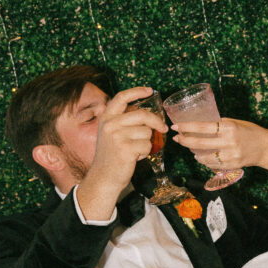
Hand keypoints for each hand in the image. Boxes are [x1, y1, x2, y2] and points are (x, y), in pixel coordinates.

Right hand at [77, 86, 167, 218]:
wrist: (104, 177)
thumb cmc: (112, 156)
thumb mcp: (111, 134)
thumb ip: (124, 121)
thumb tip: (148, 114)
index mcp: (106, 118)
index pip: (122, 97)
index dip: (136, 91)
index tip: (149, 90)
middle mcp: (110, 124)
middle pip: (142, 115)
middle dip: (157, 122)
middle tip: (163, 129)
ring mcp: (117, 136)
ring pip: (147, 132)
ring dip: (147, 142)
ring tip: (136, 150)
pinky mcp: (126, 148)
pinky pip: (147, 145)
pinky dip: (146, 152)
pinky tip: (135, 157)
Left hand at [172, 118, 267, 171]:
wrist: (267, 148)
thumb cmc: (251, 132)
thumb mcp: (236, 123)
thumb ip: (220, 124)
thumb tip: (203, 125)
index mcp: (228, 128)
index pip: (202, 127)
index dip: (187, 127)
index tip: (176, 126)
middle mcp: (228, 142)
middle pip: (199, 143)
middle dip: (184, 141)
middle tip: (176, 138)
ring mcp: (230, 156)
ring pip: (204, 157)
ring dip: (194, 153)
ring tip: (190, 148)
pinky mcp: (232, 165)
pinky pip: (213, 165)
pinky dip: (205, 161)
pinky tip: (202, 157)